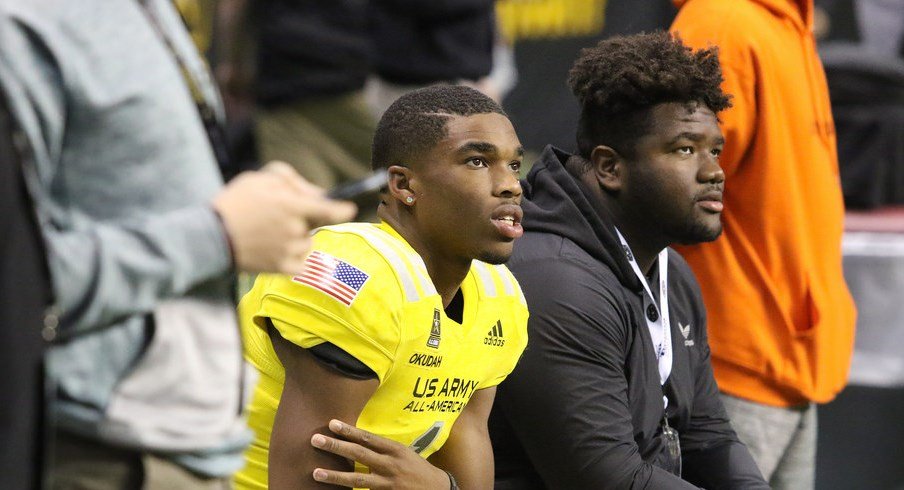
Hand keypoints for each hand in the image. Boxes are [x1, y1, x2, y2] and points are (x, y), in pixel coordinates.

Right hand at [212, 161, 355, 273]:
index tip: (350, 209)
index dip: (342, 210)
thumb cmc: (235, 203)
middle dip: (303, 218)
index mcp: (291, 206)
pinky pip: (300, 262)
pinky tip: (272, 249)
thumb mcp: (259, 179)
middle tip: (277, 216)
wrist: (210, 237)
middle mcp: (294, 230)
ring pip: (307, 243)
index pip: (329, 210)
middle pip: (314, 224)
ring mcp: (289, 251)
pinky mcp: (282, 268)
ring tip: (269, 233)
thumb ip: (291, 180)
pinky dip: (292, 256)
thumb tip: (318, 193)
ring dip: (297, 237)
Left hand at [310, 419, 450, 489]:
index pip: (368, 438)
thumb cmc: (417, 468)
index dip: (349, 431)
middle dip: (336, 447)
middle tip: (316, 440)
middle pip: (359, 455)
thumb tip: (358, 441)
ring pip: (357, 479)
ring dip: (335, 476)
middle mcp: (390, 464)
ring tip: (316, 472)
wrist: (436, 488)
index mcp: (394, 449)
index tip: (332, 424)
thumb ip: (382, 448)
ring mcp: (387, 482)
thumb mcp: (403, 452)